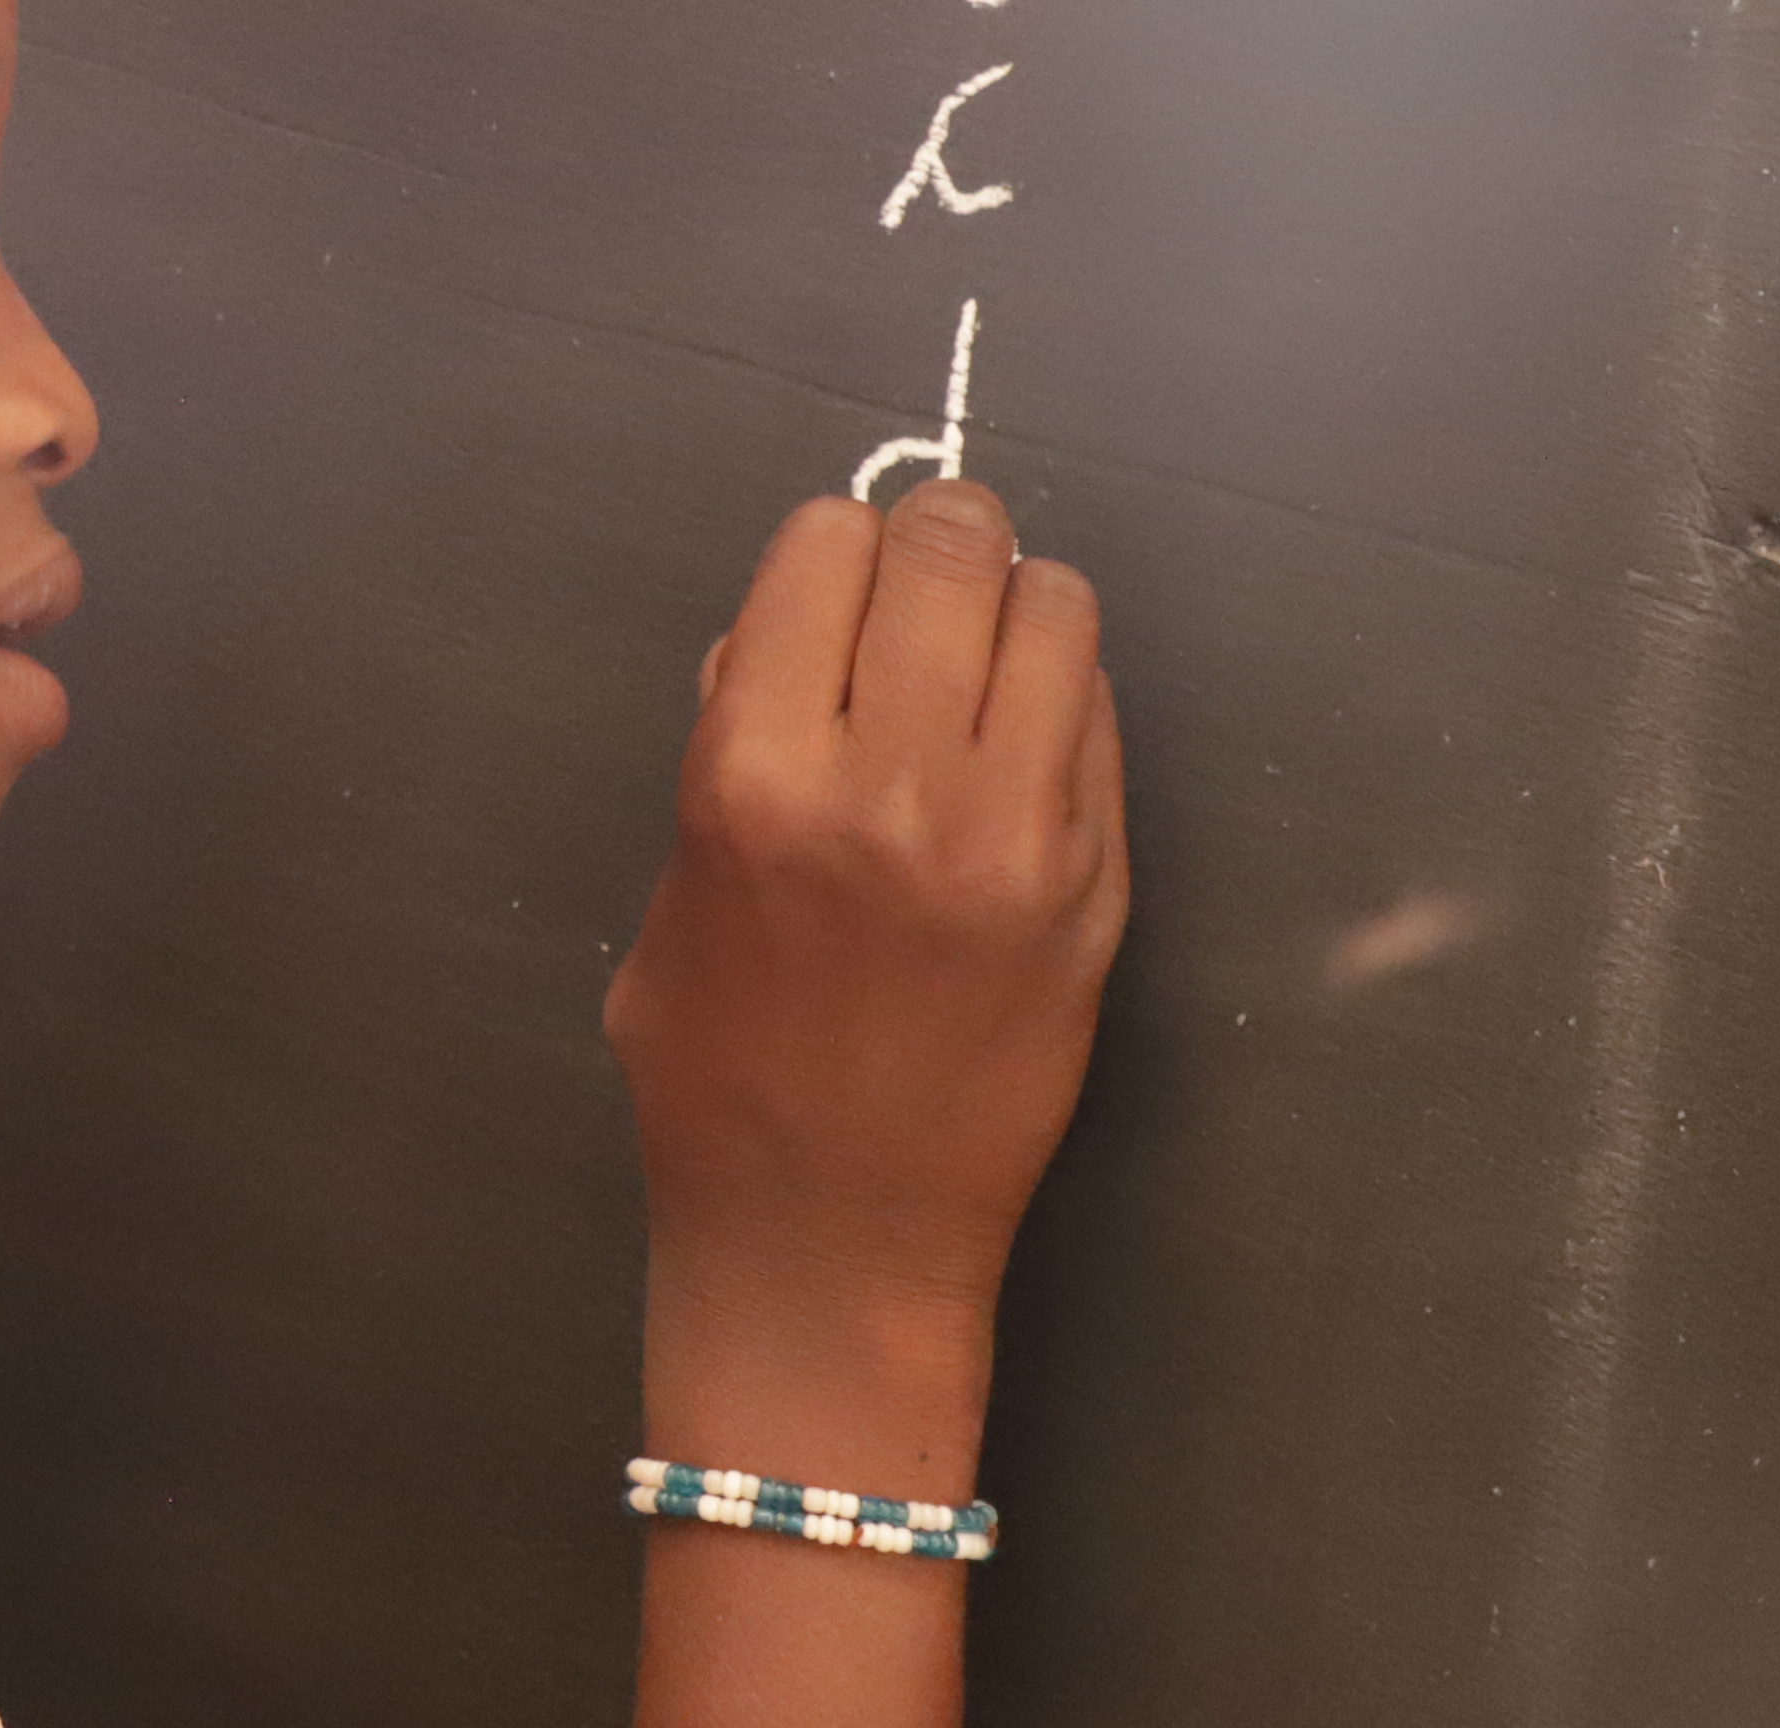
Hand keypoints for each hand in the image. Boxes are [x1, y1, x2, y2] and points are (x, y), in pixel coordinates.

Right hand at [607, 475, 1126, 1363]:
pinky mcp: (1097, 884)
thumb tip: (796, 631)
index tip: (833, 597)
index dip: (830, 552)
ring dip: (1014, 614)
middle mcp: (893, 786)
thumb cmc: (719, 1069)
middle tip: (922, 597)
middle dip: (934, 547)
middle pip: (953, 543)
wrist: (831, 1238)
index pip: (825, 541)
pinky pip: (1099, 716)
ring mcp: (1014, 835)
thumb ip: (738, 740)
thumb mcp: (680, 880)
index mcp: (754, 776)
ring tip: (980, 674)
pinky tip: (1021, 755)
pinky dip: (1062, 703)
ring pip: (1057, 605)